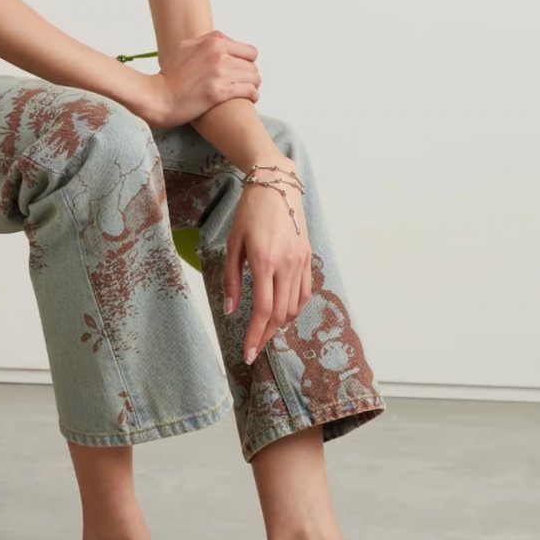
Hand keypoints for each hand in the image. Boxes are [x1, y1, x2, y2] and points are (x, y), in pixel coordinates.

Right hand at [139, 30, 261, 128]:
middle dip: (250, 76)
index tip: (242, 71)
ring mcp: (219, 72)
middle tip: (245, 84)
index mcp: (212, 41)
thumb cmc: (169, 77)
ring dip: (253, 86)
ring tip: (248, 92)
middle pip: (252, 65)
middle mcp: (218, 53)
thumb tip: (220, 42)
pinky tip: (250, 99)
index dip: (247, 63)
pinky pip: (249, 91)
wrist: (157, 97)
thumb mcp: (184, 48)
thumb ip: (205, 43)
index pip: (248, 50)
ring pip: (254, 77)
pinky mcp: (220, 91)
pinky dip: (253, 95)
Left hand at [222, 157, 311, 364]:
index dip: (255, 336)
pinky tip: (283, 313)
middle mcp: (287, 264)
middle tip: (255, 348)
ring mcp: (301, 262)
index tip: (248, 353)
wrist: (277, 185)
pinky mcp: (309, 258)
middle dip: (267, 335)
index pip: (262, 310)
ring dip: (281, 324)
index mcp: (264, 261)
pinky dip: (295, 308)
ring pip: (295, 306)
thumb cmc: (250, 212)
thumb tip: (230, 310)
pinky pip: (305, 292)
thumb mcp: (233, 243)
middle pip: (280, 314)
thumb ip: (231, 279)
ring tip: (266, 331)